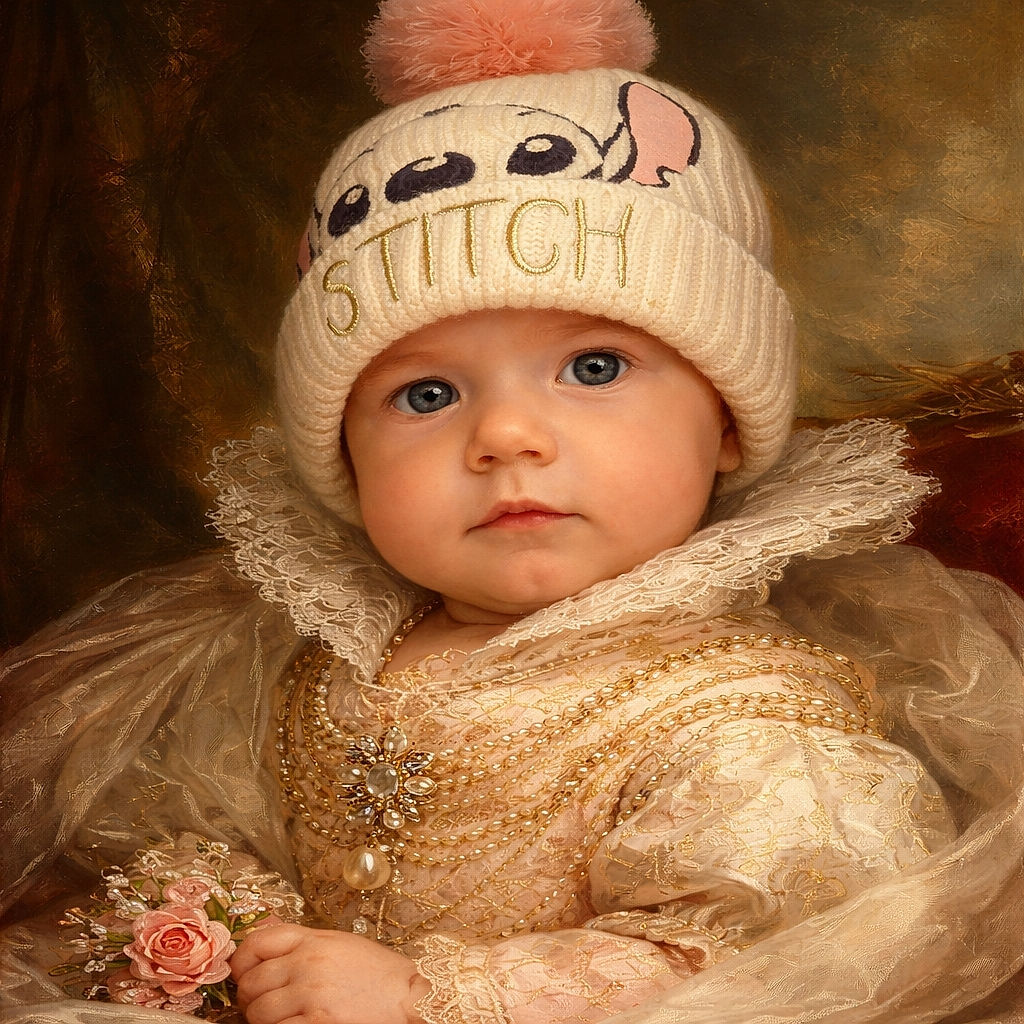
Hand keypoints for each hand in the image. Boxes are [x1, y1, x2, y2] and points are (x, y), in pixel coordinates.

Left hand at [231, 923, 428, 1023]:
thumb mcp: (342, 946)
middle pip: (252, 981)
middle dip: (251, 996)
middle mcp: (308, 963)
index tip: (241, 973)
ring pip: (259, 1012)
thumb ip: (306, 945)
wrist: (411, 1000)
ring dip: (262, 1020)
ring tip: (281, 1019)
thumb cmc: (380, 976)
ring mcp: (311, 995)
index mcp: (314, 940)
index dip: (241, 960)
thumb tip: (268, 954)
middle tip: (261, 1003)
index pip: (258, 941)